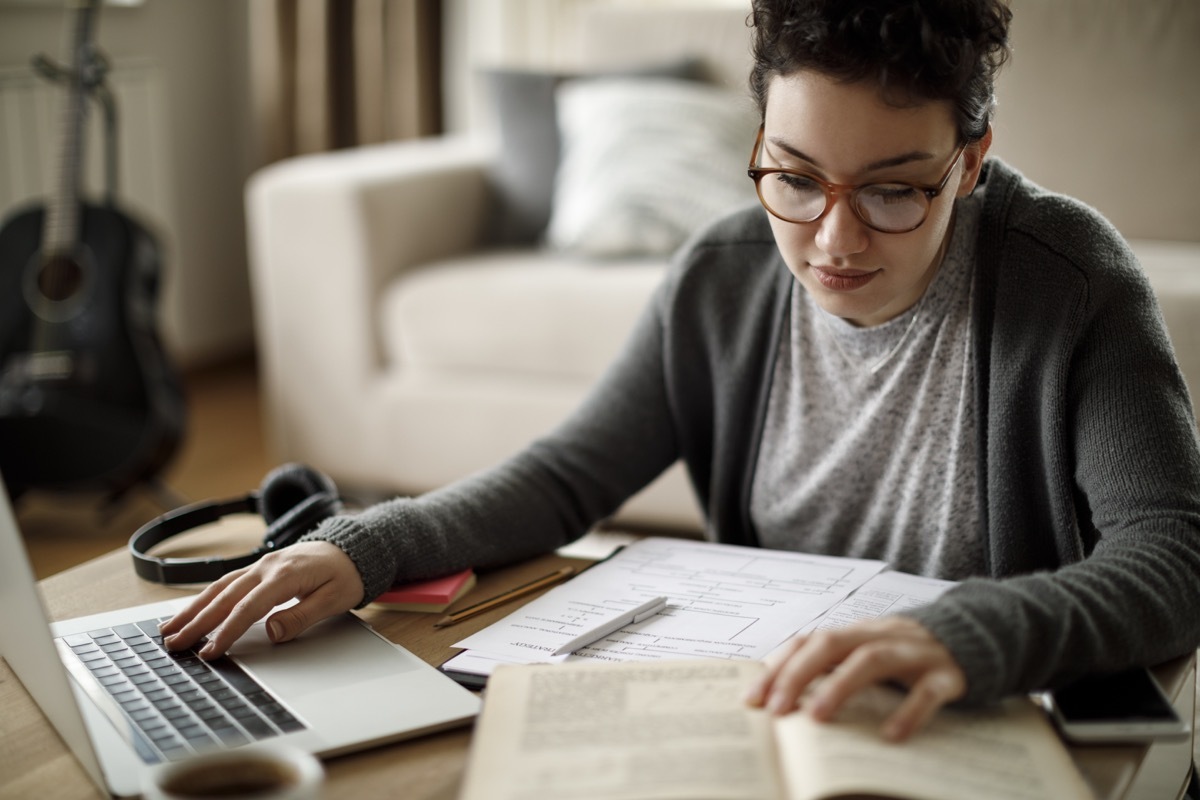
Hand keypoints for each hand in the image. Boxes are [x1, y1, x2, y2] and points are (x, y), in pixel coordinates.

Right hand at [158, 541, 364, 658]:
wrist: (353, 548)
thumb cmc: (346, 575)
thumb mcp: (334, 599)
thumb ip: (302, 615)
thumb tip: (271, 631)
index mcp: (286, 575)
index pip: (249, 608)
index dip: (228, 631)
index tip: (210, 652)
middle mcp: (267, 567)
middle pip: (225, 597)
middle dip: (197, 622)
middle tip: (174, 644)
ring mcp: (261, 565)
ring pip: (220, 588)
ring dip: (193, 609)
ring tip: (169, 629)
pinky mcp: (259, 568)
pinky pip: (227, 583)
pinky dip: (206, 598)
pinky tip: (191, 611)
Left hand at [744, 617, 964, 740]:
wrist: (974, 636)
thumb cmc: (905, 655)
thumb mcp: (866, 655)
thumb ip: (831, 671)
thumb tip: (781, 704)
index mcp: (854, 632)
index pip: (807, 642)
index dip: (777, 668)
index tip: (752, 700)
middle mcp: (879, 635)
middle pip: (831, 643)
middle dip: (798, 675)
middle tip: (777, 711)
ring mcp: (913, 653)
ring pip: (872, 659)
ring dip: (840, 686)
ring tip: (818, 718)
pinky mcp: (946, 674)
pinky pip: (927, 692)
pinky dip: (909, 712)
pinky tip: (891, 736)